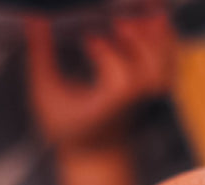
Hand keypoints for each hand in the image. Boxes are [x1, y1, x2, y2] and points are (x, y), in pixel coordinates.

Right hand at [25, 13, 176, 147]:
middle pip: (150, 71)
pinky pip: (170, 64)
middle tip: (119, 22)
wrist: (98, 149)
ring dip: (157, 36)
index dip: (108, 57)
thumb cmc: (68, 123)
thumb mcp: (46, 94)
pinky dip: (168, 41)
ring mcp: (147, 94)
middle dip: (139, 42)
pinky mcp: (153, 88)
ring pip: (164, 66)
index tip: (88, 40)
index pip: (120, 81)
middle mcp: (133, 99)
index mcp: (109, 103)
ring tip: (146, 10)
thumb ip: (41, 55)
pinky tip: (158, 20)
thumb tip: (34, 19)